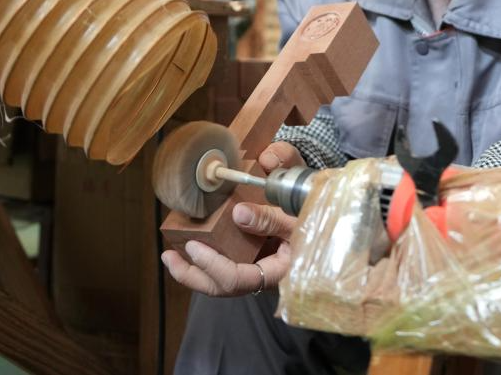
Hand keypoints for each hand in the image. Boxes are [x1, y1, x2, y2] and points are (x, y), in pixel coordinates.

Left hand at [160, 141, 304, 296]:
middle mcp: (266, 277)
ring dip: (196, 271)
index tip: (195, 246)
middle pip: (224, 288)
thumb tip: (237, 213)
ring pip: (223, 282)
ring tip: (171, 255)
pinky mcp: (255, 262)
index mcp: (279, 271)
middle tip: (169, 257)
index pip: (240, 279)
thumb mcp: (298, 212)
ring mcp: (260, 271)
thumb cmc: (318, 215)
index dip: (214, 266)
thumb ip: (271, 214)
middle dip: (194, 276)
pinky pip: (227, 268)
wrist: (331, 216)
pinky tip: (192, 247)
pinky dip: (207, 261)